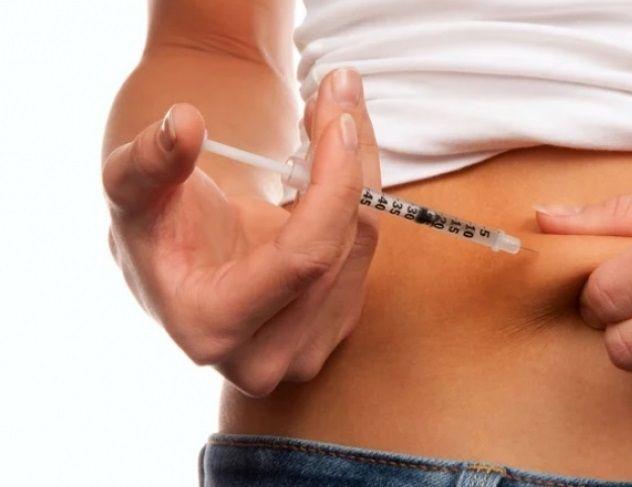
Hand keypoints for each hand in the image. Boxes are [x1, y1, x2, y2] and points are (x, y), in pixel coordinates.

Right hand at [102, 69, 380, 396]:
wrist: (182, 266)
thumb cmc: (155, 230)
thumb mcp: (133, 191)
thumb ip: (150, 160)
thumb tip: (185, 124)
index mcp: (213, 326)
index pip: (303, 259)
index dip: (332, 184)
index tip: (337, 115)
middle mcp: (266, 356)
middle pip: (339, 248)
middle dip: (348, 160)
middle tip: (338, 89)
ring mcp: (305, 351)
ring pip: (362, 247)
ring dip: (359, 170)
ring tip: (330, 115)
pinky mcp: (332, 330)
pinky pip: (365, 255)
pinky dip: (358, 198)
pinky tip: (333, 163)